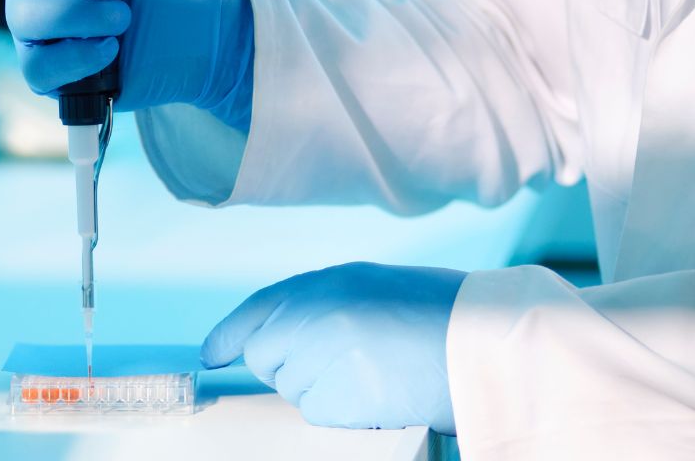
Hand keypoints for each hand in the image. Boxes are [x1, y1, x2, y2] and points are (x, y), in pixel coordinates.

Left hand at [201, 262, 465, 433]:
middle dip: (288, 365)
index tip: (212, 354)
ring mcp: (319, 358)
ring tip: (372, 371)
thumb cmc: (434, 311)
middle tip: (341, 359)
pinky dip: (340, 411)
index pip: (255, 311)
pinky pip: (316, 412)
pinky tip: (376, 392)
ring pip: (291, 388)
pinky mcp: (335, 398)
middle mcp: (310, 316)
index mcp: (321, 282)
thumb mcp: (368, 285)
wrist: (483, 343)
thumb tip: (272, 333)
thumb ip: (317, 303)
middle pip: (265, 357)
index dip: (229, 336)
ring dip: (320, 388)